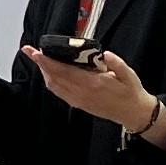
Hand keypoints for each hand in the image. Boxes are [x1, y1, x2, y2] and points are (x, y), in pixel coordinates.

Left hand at [23, 42, 158, 132]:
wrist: (134, 113)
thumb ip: (117, 63)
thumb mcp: (129, 75)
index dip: (47, 61)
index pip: (64, 70)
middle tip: (31, 51)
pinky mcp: (79, 105)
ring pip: (54, 86)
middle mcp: (82, 93)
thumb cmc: (131, 91)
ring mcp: (79, 100)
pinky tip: (50, 74)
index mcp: (93, 83)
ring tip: (40, 59)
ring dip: (44, 72)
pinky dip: (51, 82)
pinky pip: (59, 93)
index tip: (34, 52)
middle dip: (40, 64)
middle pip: (54, 77)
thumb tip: (106, 54)